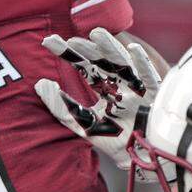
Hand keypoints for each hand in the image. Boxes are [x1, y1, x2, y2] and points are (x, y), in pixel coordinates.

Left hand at [35, 28, 163, 178]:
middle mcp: (119, 84)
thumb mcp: (81, 123)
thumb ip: (59, 106)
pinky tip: (132, 49)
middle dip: (86, 49)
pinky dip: (142, 63)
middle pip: (102, 61)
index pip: (84, 66)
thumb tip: (39, 83)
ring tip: (96, 33)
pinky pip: (148, 77)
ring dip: (111, 48)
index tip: (48, 42)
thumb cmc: (113, 141)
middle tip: (68, 40)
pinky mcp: (152, 96)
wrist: (139, 158)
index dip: (68, 53)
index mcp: (104, 89)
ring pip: (123, 63)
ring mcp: (136, 88)